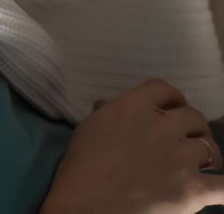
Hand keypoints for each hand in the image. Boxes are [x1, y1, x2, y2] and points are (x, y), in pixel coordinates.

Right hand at [41, 80, 223, 213]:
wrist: (87, 207)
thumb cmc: (81, 169)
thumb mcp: (89, 129)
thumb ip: (105, 113)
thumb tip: (105, 104)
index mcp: (135, 107)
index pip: (165, 89)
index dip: (173, 99)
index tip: (173, 109)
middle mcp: (162, 126)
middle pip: (192, 116)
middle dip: (192, 128)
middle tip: (188, 140)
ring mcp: (180, 157)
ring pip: (209, 147)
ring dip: (207, 154)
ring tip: (204, 164)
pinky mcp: (191, 190)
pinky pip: (223, 185)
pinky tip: (221, 186)